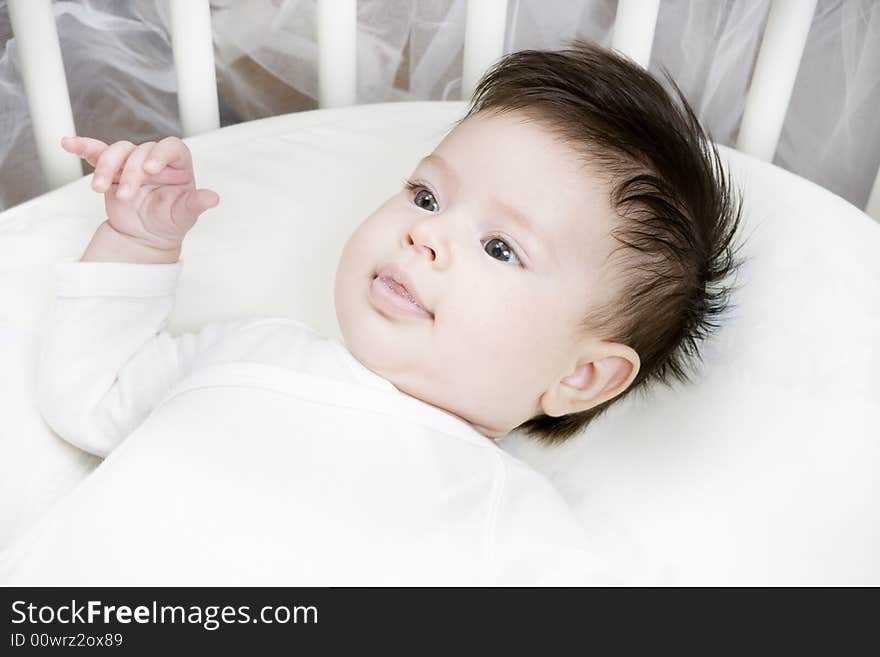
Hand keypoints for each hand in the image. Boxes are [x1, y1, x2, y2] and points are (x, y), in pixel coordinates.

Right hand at [62, 135, 218, 251]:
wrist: (144, 236)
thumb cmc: (169, 223)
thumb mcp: (183, 217)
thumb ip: (195, 205)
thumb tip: (213, 198)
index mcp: (178, 166)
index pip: (172, 147)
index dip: (160, 153)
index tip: (150, 169)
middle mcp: (154, 159)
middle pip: (139, 150)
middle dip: (130, 172)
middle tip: (125, 196)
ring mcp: (131, 162)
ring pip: (117, 150)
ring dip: (106, 166)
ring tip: (99, 188)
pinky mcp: (111, 168)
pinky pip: (96, 152)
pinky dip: (83, 147)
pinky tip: (68, 143)